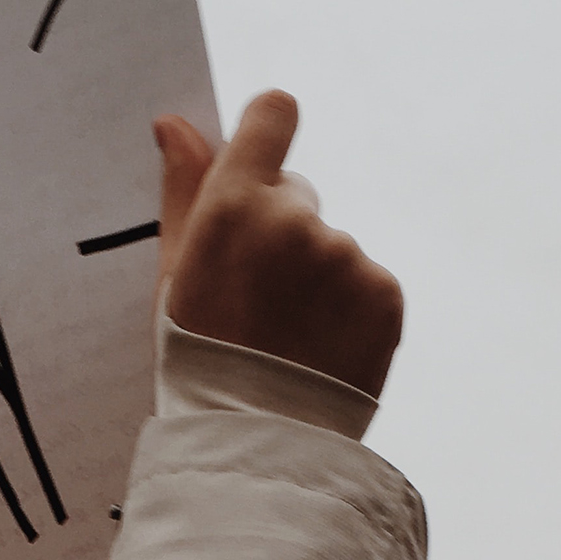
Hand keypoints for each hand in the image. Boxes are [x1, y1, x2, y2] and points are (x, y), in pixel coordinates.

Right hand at [154, 90, 403, 397]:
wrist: (255, 443)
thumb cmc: (198, 357)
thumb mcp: (174, 274)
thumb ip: (182, 190)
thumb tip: (175, 123)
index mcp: (233, 206)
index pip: (272, 116)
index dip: (267, 130)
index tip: (262, 150)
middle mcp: (294, 220)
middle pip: (297, 195)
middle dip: (281, 232)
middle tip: (257, 299)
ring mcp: (345, 257)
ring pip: (332, 247)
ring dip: (317, 279)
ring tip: (289, 337)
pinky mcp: (385, 295)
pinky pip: (367, 283)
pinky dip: (350, 310)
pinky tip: (323, 348)